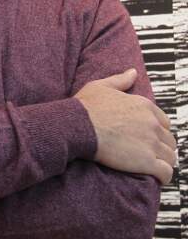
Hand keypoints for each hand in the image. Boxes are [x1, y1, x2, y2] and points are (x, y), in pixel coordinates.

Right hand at [75, 68, 175, 183]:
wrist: (77, 126)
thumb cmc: (86, 107)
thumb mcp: (101, 86)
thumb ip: (120, 80)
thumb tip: (133, 72)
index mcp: (144, 106)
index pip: (164, 122)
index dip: (157, 131)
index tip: (147, 137)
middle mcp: (152, 124)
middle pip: (169, 141)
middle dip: (162, 147)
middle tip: (148, 154)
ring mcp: (151, 143)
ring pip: (170, 157)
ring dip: (163, 162)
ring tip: (153, 167)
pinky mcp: (147, 161)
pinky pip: (166, 172)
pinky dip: (164, 176)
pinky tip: (156, 177)